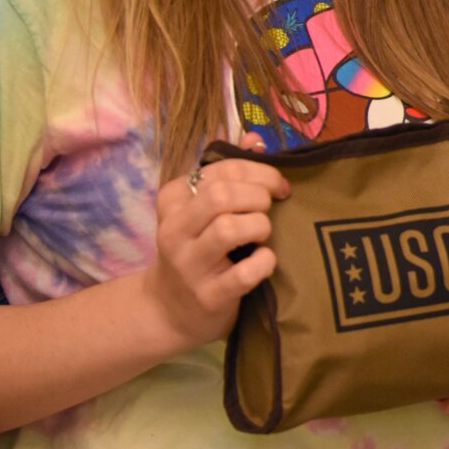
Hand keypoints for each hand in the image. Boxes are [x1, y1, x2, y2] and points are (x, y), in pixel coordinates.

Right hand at [139, 135, 286, 352]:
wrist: (170, 310)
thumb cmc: (198, 248)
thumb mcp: (203, 208)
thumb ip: (229, 171)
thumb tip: (254, 138)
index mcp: (173, 200)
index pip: (220, 170)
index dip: (260, 171)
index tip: (278, 186)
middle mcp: (173, 231)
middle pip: (221, 196)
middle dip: (258, 196)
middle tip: (269, 208)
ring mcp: (189, 266)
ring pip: (229, 229)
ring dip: (260, 226)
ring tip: (263, 234)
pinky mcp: (208, 296)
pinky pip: (244, 273)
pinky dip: (265, 262)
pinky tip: (265, 260)